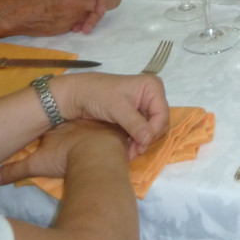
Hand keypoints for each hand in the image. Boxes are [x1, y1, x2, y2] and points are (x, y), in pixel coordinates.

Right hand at [0, 119, 128, 184]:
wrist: (94, 154)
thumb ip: (14, 170)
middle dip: (74, 129)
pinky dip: (112, 139)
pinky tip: (112, 148)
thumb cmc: (66, 158)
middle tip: (73, 141)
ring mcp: (99, 124)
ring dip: (95, 132)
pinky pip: (115, 133)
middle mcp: (80, 121)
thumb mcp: (36, 164)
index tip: (50, 138)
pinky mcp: (117, 131)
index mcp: (61, 126)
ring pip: (96, 125)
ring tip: (94, 144)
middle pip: (75, 123)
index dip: (52, 133)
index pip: (54, 125)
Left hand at [52, 73, 169, 156]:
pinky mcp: (137, 115)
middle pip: (160, 123)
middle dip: (148, 138)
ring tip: (129, 152)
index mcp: (153, 87)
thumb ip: (135, 124)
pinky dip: (137, 140)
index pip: (162, 115)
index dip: (153, 132)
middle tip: (133, 152)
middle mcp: (153, 96)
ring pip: (153, 129)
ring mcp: (145, 106)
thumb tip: (148, 140)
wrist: (78, 95)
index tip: (140, 146)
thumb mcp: (117, 108)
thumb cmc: (97, 95)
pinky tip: (127, 147)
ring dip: (142, 142)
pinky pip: (144, 130)